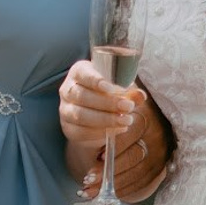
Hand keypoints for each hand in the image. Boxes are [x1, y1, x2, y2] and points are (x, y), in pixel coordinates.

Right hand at [59, 62, 169, 202]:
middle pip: (82, 95)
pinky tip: (118, 129)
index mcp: (79, 72)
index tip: (111, 88)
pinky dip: (101, 132)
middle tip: (128, 107)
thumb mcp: (120, 89)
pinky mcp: (69, 128)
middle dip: (107, 103)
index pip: (82, 73)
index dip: (95, 80)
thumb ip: (130, 92)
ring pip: (81, 115)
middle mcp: (68, 90)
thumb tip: (140, 96)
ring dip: (106, 119)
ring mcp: (65, 110)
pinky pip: (82, 131)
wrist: (95, 118)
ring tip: (126, 120)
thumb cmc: (108, 95)